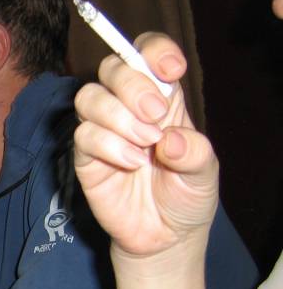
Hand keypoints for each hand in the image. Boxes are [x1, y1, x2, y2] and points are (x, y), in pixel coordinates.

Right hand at [73, 32, 218, 259]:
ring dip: (118, 116)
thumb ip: (195, 153)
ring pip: (89, 97)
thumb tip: (169, 139)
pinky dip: (110, 146)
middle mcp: (127, 108)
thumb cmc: (185, 197)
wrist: (164, 237)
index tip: (171, 70)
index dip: (154, 51)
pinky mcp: (85, 157)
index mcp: (161, 98)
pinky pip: (84, 135)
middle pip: (112, 67)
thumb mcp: (205, 173)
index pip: (146, 53)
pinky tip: (131, 164)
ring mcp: (103, 131)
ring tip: (145, 144)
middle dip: (132, 84)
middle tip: (155, 116)